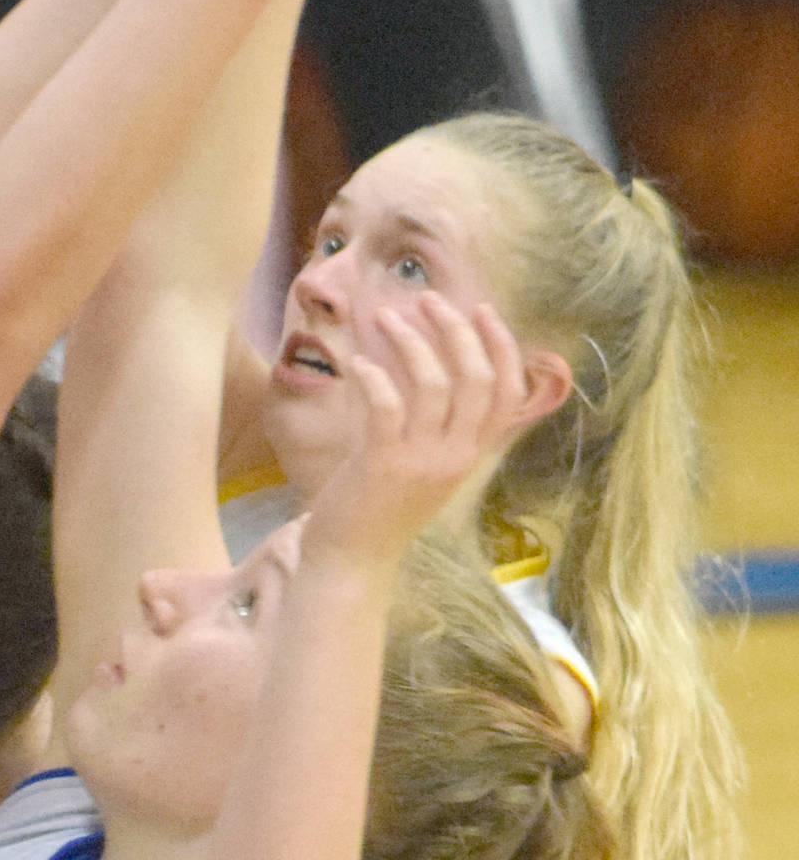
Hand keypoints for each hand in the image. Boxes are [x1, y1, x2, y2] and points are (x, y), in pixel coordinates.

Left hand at [301, 295, 532, 566]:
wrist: (352, 559)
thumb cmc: (382, 504)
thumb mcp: (426, 465)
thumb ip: (439, 426)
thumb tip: (436, 367)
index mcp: (471, 453)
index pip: (508, 393)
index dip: (502, 346)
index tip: (482, 309)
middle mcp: (456, 456)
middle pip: (476, 378)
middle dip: (455, 329)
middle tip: (426, 299)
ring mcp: (422, 461)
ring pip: (434, 384)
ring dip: (410, 341)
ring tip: (385, 317)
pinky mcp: (383, 464)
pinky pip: (386, 407)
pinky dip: (374, 377)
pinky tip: (358, 363)